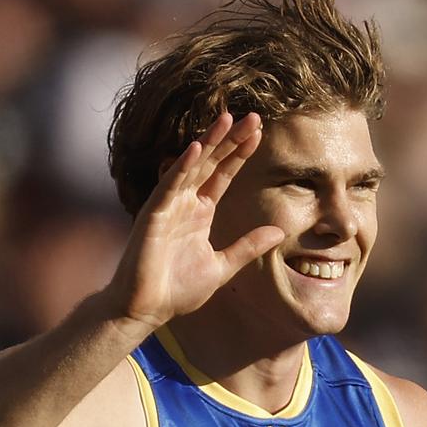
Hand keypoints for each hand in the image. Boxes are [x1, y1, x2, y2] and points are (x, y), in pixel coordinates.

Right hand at [105, 112, 284, 332]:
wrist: (147, 309)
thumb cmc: (177, 290)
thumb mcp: (222, 266)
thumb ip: (248, 247)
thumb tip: (279, 232)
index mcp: (200, 212)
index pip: (223, 175)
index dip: (239, 154)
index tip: (259, 133)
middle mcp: (184, 203)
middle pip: (211, 163)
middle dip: (230, 140)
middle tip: (252, 116)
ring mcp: (168, 206)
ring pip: (191, 166)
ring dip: (209, 142)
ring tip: (227, 119)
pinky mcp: (153, 215)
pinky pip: (169, 185)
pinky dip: (182, 166)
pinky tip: (197, 147)